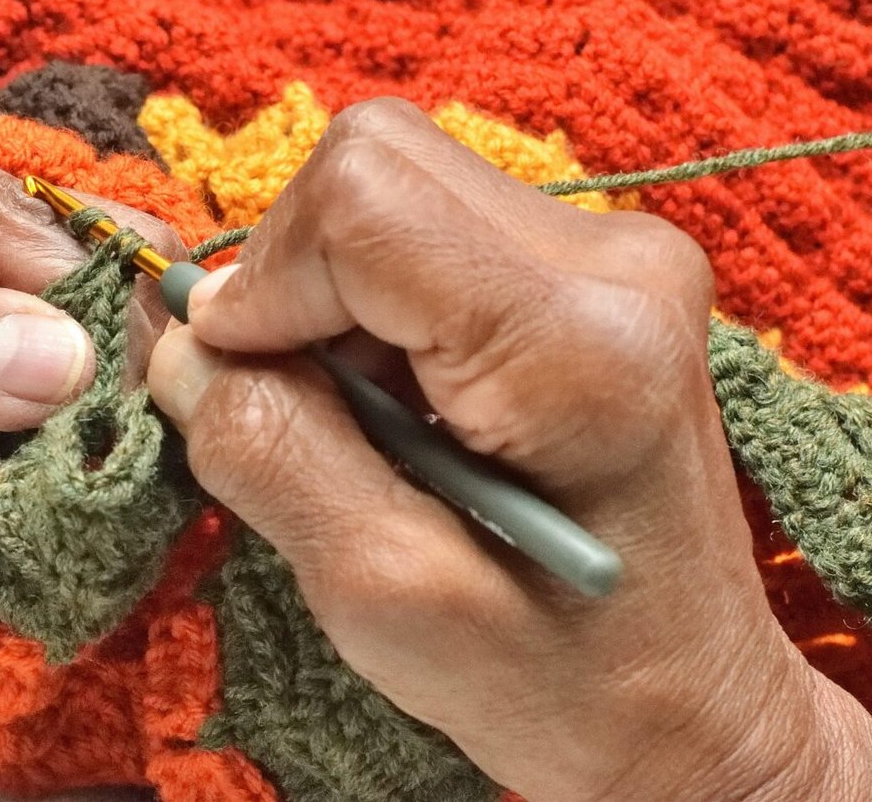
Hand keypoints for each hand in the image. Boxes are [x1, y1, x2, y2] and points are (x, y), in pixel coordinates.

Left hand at [0, 95, 181, 743]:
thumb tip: (60, 350)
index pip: (8, 220)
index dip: (74, 304)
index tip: (113, 399)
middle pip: (82, 254)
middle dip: (115, 350)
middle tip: (128, 440)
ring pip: (115, 320)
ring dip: (128, 398)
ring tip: (122, 465)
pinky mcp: (15, 375)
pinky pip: (106, 387)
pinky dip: (119, 432)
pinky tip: (118, 473)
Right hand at [146, 99, 871, 799]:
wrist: (689, 708)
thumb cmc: (556, 679)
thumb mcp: (381, 592)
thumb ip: (269, 450)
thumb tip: (182, 346)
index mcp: (578, 343)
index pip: (364, 199)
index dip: (263, 279)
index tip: (235, 379)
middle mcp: (614, 260)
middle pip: (376, 162)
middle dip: (291, 276)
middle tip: (292, 398)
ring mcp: (615, 253)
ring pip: (394, 188)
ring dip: (331, 297)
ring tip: (362, 421)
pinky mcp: (595, 269)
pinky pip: (429, 229)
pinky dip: (372, 306)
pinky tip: (403, 406)